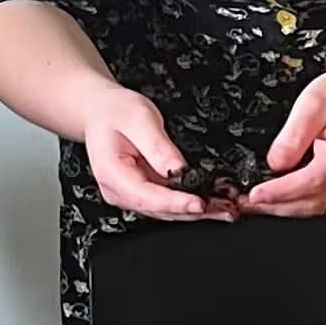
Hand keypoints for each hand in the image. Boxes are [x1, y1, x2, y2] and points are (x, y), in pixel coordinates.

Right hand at [78, 87, 230, 222]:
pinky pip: (167, 203)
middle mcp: (119, 191)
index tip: (200, 204)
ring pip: (165, 211)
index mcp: (112, 174)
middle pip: (159, 210)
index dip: (176, 203)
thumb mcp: (139, 118)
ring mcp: (130, 195)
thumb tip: (179, 170)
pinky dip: (189, 204)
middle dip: (193, 212)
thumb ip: (158, 146)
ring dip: (195, 212)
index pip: (147, 197)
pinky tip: (211, 202)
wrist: (100, 112)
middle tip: (225, 209)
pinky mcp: (142, 192)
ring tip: (225, 208)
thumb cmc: (114, 111)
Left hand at [245, 66, 325, 217]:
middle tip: (247, 203)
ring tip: (255, 203)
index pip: (313, 180)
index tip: (257, 195)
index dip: (282, 192)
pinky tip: (276, 197)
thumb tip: (276, 163)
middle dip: (277, 205)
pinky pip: (320, 200)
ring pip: (316, 206)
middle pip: (314, 200)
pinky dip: (295, 203)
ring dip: (284, 207)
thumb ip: (294, 134)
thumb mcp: (313, 101)